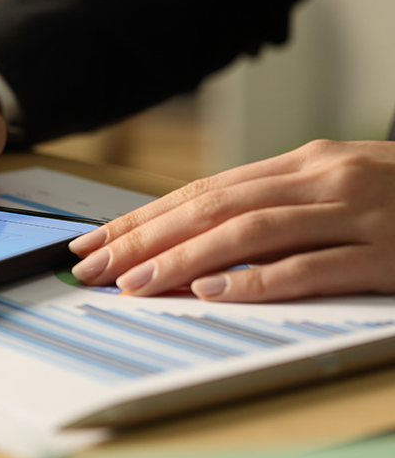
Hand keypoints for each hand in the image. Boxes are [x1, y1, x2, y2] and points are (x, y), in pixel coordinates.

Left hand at [68, 140, 394, 302]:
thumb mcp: (334, 190)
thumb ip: (274, 206)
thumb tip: (194, 241)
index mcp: (304, 163)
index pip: (202, 191)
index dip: (142, 216)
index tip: (92, 241)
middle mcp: (323, 179)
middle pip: (213, 206)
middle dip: (144, 237)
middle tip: (91, 264)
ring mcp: (357, 215)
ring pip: (252, 232)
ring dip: (184, 258)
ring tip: (135, 282)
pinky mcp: (388, 256)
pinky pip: (312, 268)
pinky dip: (258, 283)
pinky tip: (213, 293)